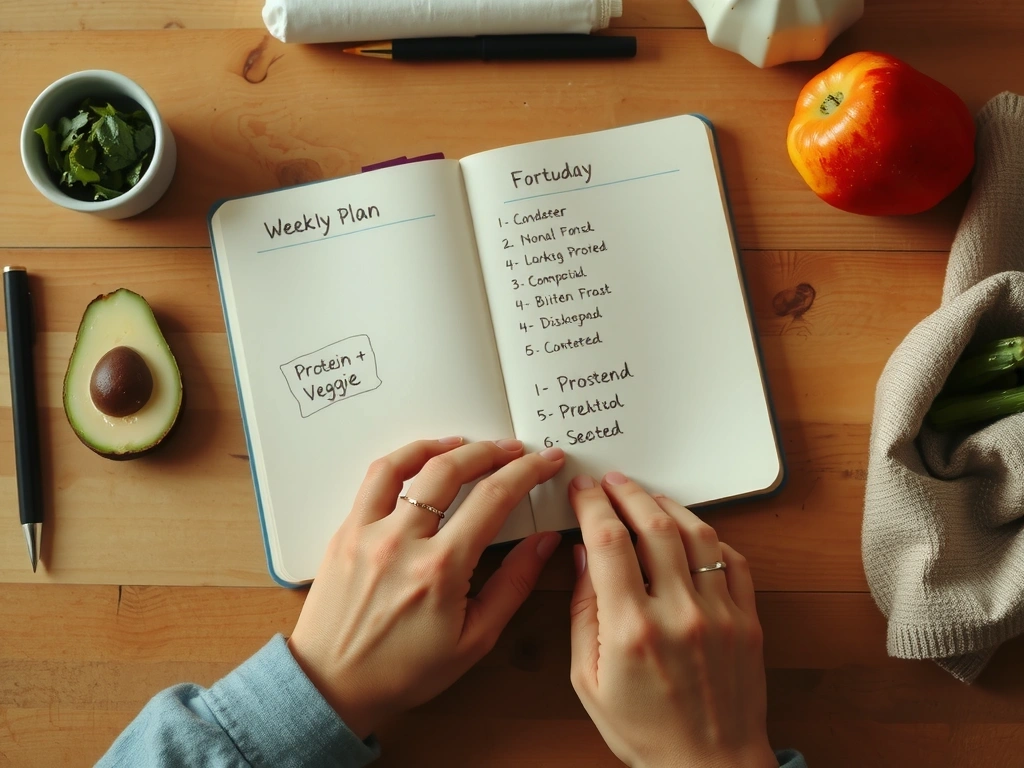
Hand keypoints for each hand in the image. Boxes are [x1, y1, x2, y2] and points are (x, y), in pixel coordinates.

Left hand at [287, 437, 564, 738]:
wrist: (333, 686)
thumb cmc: (404, 671)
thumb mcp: (474, 640)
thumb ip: (513, 585)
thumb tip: (544, 543)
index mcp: (440, 569)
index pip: (494, 499)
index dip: (527, 472)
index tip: (546, 461)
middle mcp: (402, 542)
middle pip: (453, 470)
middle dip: (493, 452)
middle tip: (516, 450)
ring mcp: (368, 532)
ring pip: (408, 464)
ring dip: (445, 446)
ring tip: (469, 445)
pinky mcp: (345, 531)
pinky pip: (374, 479)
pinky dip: (402, 459)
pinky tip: (422, 459)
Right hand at [568, 473, 775, 767]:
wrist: (710, 767)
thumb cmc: (645, 731)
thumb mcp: (587, 681)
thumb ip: (582, 613)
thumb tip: (581, 558)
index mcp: (631, 630)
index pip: (608, 542)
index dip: (591, 506)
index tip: (582, 490)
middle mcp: (678, 614)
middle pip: (652, 525)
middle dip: (627, 493)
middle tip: (611, 481)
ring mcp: (719, 614)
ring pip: (697, 533)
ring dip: (668, 505)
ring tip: (647, 496)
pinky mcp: (747, 619)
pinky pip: (733, 559)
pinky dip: (709, 535)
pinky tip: (690, 530)